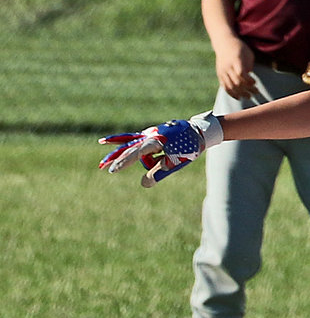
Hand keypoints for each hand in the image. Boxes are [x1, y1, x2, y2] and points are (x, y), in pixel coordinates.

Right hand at [99, 113, 221, 187]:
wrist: (200, 132)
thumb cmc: (189, 147)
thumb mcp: (176, 162)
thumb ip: (158, 173)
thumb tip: (143, 185)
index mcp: (156, 140)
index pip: (135, 153)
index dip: (123, 163)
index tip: (112, 170)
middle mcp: (151, 134)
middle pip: (129, 147)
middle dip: (115, 156)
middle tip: (101, 166)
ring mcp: (151, 133)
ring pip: (135, 144)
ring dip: (123, 148)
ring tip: (102, 143)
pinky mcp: (153, 134)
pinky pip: (138, 139)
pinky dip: (127, 140)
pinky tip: (113, 141)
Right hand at [215, 40, 257, 99]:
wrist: (224, 42)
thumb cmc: (240, 48)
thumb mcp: (248, 53)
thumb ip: (249, 65)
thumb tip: (250, 77)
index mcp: (235, 60)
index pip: (241, 74)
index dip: (248, 80)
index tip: (255, 82)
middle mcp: (227, 67)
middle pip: (236, 82)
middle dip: (247, 89)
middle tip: (256, 92)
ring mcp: (222, 71)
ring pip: (230, 86)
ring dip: (240, 93)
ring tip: (248, 96)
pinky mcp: (219, 74)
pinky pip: (224, 86)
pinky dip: (231, 93)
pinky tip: (238, 97)